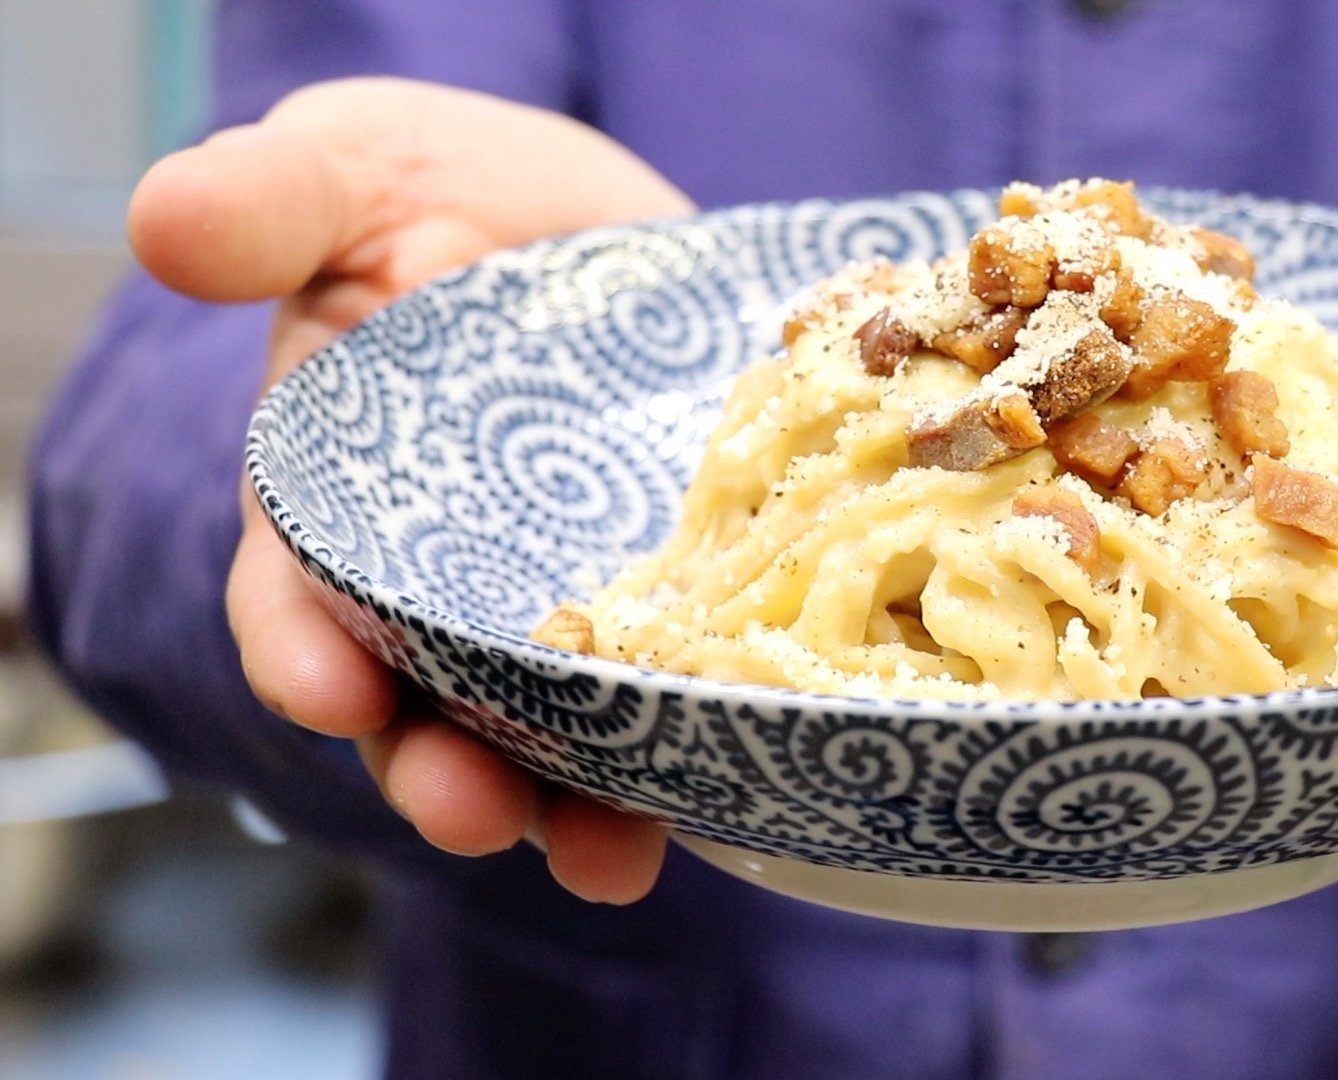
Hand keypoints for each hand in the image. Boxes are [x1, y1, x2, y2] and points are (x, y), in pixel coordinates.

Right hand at [130, 78, 695, 902]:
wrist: (597, 223)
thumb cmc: (442, 200)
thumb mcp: (354, 177)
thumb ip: (272, 203)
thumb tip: (168, 220)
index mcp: (334, 506)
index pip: (292, 604)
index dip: (301, 654)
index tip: (327, 691)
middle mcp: (439, 587)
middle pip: (423, 711)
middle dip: (440, 773)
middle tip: (475, 810)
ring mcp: (560, 607)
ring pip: (551, 738)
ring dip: (571, 808)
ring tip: (608, 858)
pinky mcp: (670, 603)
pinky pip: (672, 698)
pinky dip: (689, 757)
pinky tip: (725, 791)